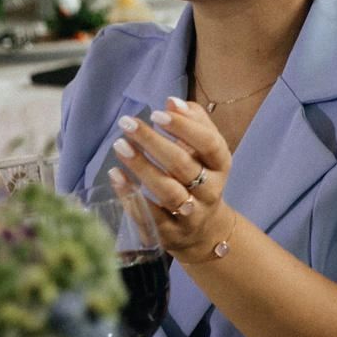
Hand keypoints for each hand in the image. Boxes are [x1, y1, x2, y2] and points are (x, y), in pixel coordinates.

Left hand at [106, 99, 236, 263]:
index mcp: (220, 166)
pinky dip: (132, 196)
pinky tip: (116, 176)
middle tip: (128, 123)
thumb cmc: (199, 177)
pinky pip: (151, 216)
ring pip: (168, 191)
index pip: (209, 144)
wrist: (205, 230)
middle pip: (184, 166)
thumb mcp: (204, 150)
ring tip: (120, 146)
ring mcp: (192, 215)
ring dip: (142, 167)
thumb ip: (193, 123)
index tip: (157, 113)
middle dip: (154, 142)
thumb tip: (172, 102)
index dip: (185, 128)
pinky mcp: (170, 234)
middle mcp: (210, 191)